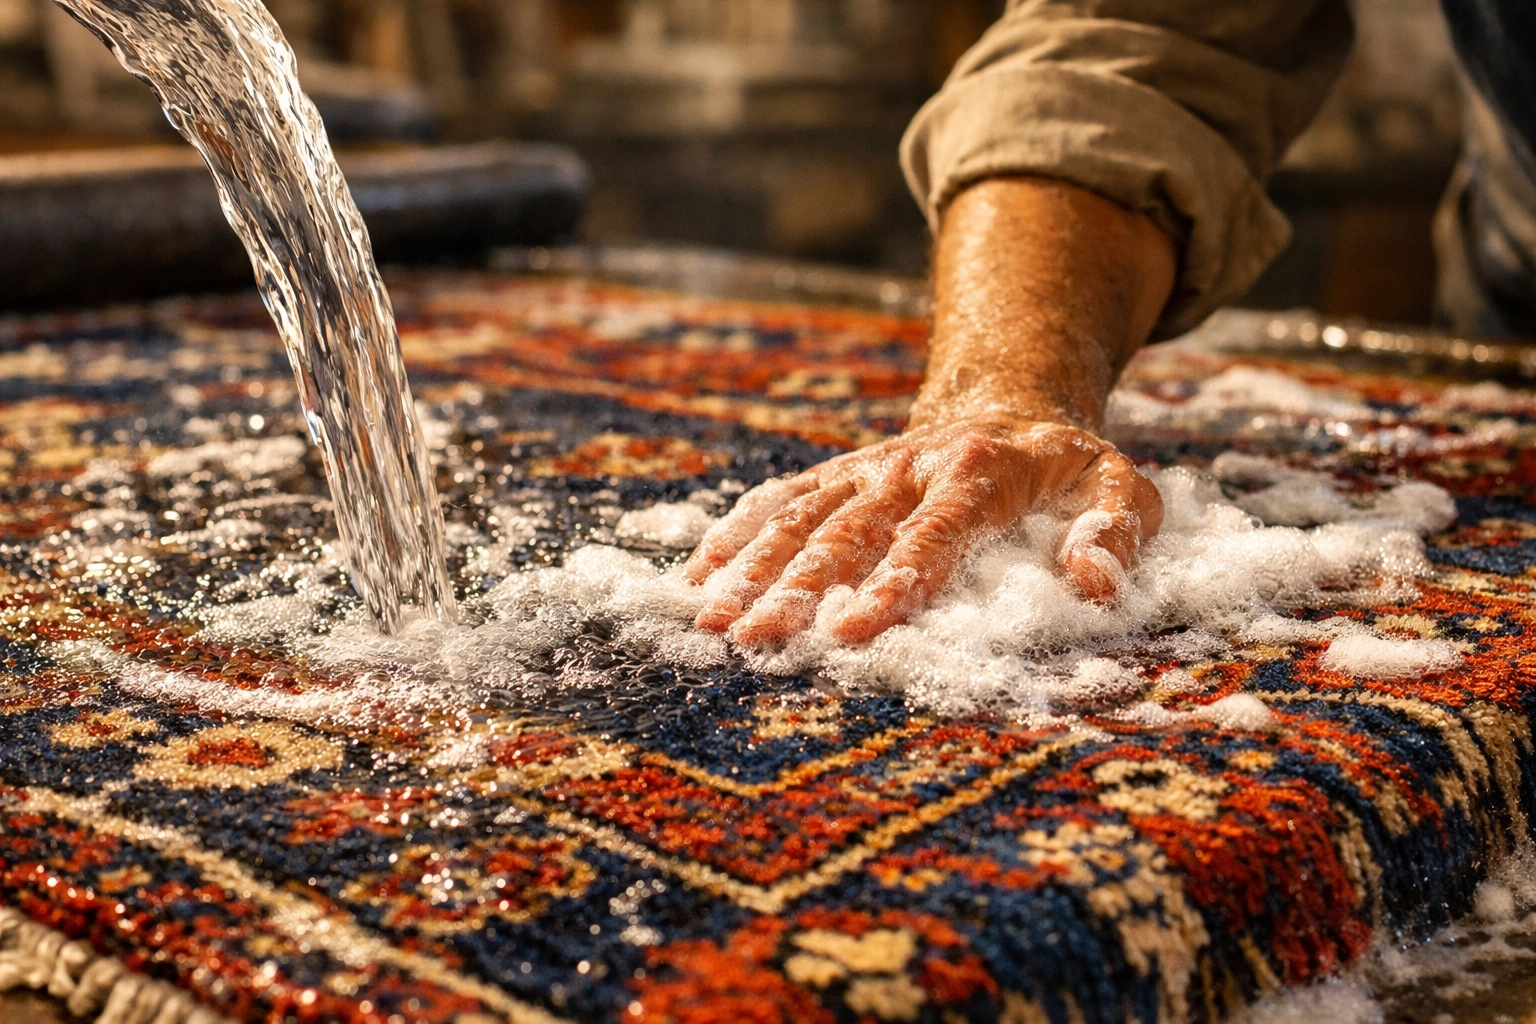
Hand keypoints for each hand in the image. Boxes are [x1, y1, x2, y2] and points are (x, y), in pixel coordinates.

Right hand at [684, 417, 1161, 645]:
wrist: (1012, 404)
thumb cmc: (1069, 467)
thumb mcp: (1122, 486)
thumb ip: (1115, 531)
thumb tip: (1093, 580)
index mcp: (980, 474)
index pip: (931, 538)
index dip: (890, 585)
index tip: (848, 630)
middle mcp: (910, 467)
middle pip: (847, 533)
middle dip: (795, 587)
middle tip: (748, 636)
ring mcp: (867, 469)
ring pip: (802, 517)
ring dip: (753, 566)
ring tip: (708, 616)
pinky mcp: (839, 474)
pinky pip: (784, 498)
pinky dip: (740, 530)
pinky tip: (699, 571)